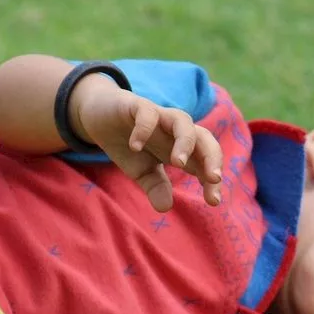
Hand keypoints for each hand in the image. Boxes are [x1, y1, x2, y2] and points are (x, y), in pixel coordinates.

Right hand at [70, 77, 222, 211]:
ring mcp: (159, 117)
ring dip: (185, 142)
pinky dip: (143, 129)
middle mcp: (175, 131)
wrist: (99, 117)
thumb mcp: (141, 171)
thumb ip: (155, 187)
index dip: (211, 181)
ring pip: (183, 120)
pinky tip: (135, 147)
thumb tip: (165, 208)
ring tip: (179, 163)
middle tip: (214, 178)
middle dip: (212, 157)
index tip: (213, 201)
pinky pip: (147, 113)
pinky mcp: (137, 106)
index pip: (205, 162)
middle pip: (204, 137)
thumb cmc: (128, 144)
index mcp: (180, 149)